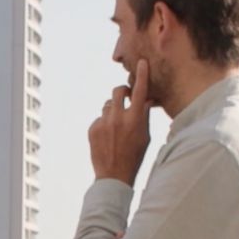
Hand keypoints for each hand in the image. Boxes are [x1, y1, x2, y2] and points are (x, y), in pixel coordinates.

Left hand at [89, 58, 150, 183]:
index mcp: (135, 119)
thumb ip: (145, 116)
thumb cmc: (134, 157)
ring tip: (117, 126)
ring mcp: (103, 123)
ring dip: (113, 110)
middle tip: (125, 97)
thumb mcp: (145, 137)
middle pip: (117, 92)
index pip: (139, 91)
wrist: (113, 175)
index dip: (141, 75)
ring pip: (107, 105)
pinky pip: (100, 118)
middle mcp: (118, 118)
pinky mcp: (92, 129)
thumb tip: (146, 100)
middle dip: (122, 92)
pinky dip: (104, 123)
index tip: (141, 63)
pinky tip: (108, 137)